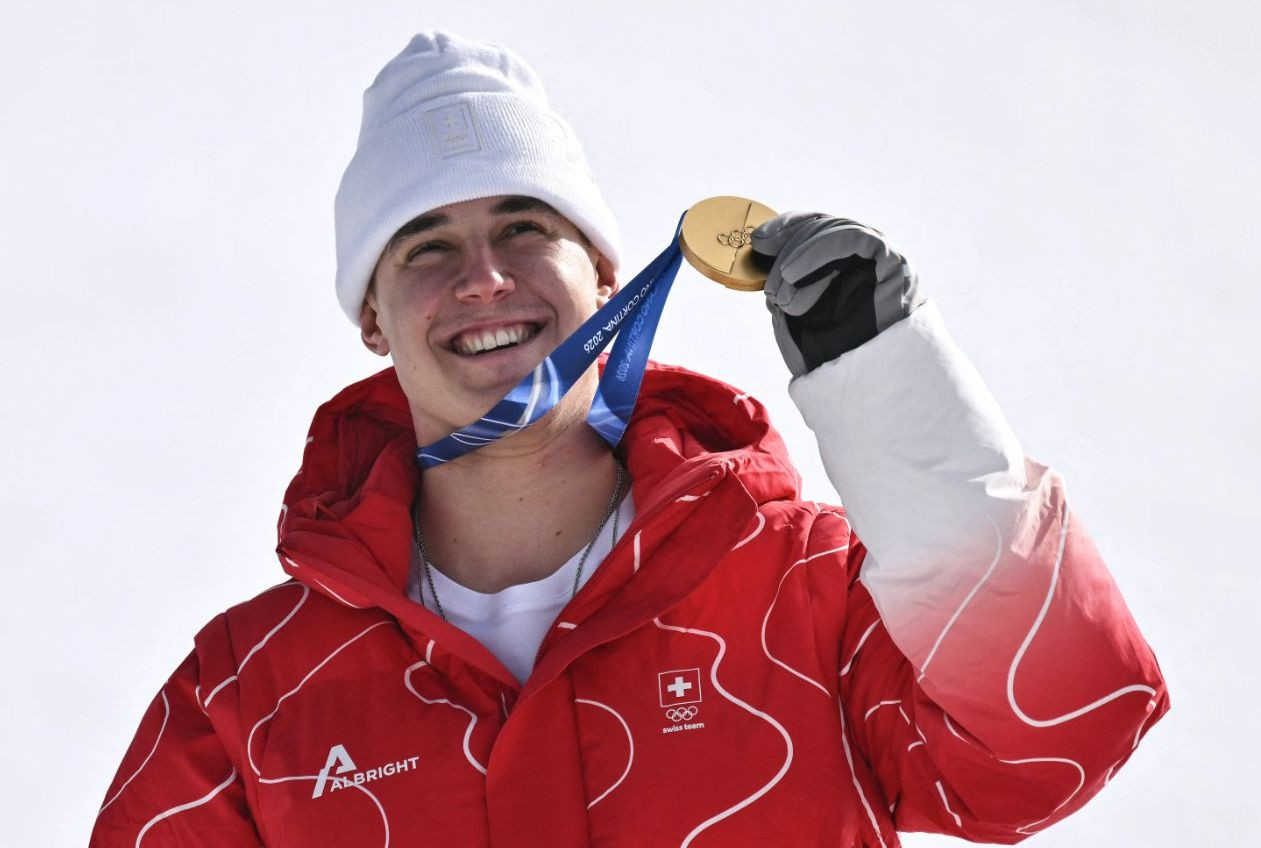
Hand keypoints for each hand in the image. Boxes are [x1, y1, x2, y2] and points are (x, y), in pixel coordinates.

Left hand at [752, 212, 923, 376]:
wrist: (862, 384)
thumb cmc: (828, 355)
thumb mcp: (794, 309)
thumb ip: (783, 278)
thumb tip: (760, 243)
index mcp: (844, 262)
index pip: (816, 227)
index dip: (786, 228)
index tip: (758, 241)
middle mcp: (865, 255)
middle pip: (822, 226)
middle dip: (788, 247)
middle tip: (770, 286)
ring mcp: (882, 257)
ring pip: (834, 230)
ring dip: (798, 255)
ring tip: (779, 291)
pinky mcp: (895, 261)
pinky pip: (852, 237)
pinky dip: (817, 250)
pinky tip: (793, 273)